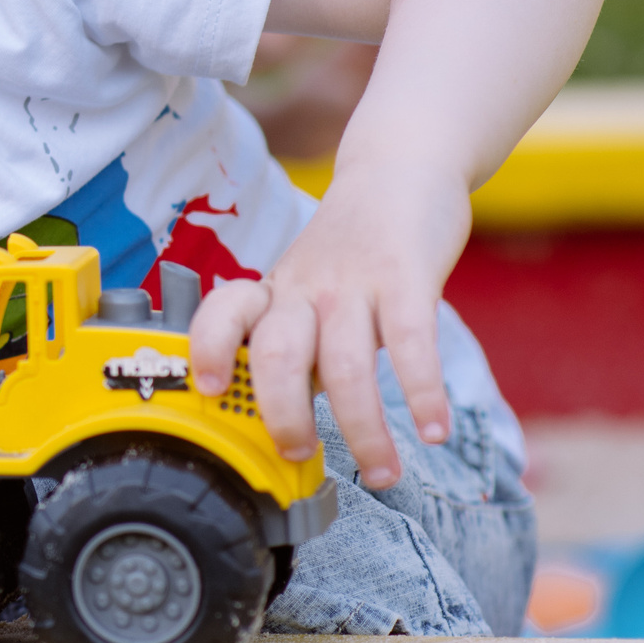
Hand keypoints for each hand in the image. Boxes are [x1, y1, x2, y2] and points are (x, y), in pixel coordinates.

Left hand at [186, 159, 465, 489]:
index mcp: (275, 291)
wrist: (400, 170)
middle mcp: (305, 288)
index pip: (224, 314)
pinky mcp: (408, 277)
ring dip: (364, 428)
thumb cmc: (350, 243)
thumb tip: (285, 422)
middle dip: (283, 414)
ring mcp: (355, 281)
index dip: (210, 350)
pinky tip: (434, 430)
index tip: (212, 392)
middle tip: (299, 454)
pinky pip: (412, 343)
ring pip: (346, 364)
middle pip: (277, 354)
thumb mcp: (304, 284)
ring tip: (384, 472)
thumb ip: (295, 340)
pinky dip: (422, 393)